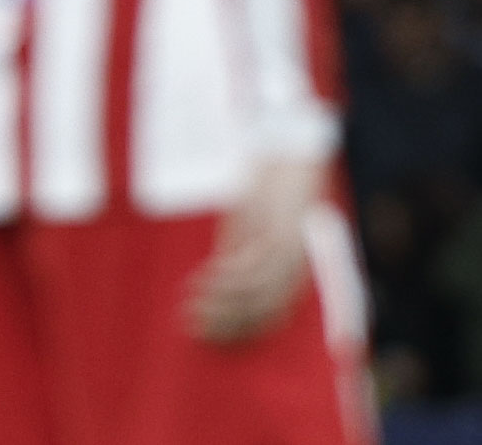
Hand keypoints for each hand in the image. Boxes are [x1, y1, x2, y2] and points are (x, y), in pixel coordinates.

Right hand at [189, 155, 324, 341]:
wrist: (290, 152)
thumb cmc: (270, 188)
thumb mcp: (251, 226)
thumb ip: (238, 253)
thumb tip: (215, 281)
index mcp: (294, 268)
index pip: (269, 313)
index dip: (238, 328)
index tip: (206, 333)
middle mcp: (296, 266)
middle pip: (263, 309)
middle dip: (226, 323)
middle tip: (192, 328)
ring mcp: (290, 252)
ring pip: (255, 294)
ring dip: (220, 305)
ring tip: (189, 307)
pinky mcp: (280, 234)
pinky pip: (250, 268)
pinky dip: (223, 280)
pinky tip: (200, 282)